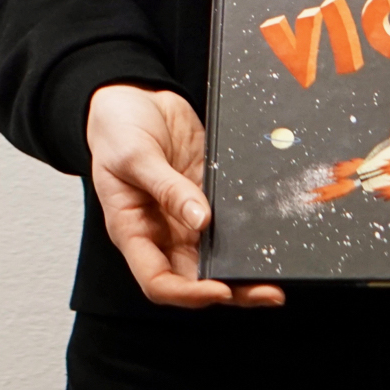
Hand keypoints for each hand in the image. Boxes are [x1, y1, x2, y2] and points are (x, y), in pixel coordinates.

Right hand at [85, 85, 282, 309]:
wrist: (130, 96)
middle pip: (195, 277)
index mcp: (133, 231)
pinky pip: (228, 221)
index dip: (189, 294)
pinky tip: (268, 235)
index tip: (219, 289)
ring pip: (216, 255)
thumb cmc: (115, 129)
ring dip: (244, 268)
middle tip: (265, 292)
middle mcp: (162, 231)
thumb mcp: (133, 156)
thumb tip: (200, 219)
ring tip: (274, 276)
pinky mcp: (205, 193)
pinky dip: (248, 232)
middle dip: (230, 289)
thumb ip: (166, 187)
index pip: (158, 281)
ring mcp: (185, 215)